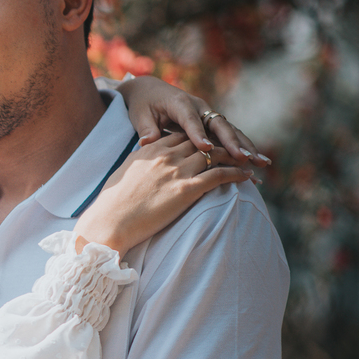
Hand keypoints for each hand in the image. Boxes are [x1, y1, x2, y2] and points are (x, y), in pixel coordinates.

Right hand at [74, 133, 252, 255]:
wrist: (109, 222)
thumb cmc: (112, 204)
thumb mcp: (125, 172)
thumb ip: (140, 161)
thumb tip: (144, 160)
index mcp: (150, 149)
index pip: (182, 136)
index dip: (199, 138)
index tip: (210, 143)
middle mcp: (166, 156)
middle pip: (202, 143)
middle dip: (222, 144)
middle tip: (238, 149)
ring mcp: (177, 171)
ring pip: (216, 155)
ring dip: (235, 157)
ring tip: (249, 161)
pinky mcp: (186, 190)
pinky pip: (220, 176)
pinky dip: (236, 174)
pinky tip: (247, 176)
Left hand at [115, 75, 269, 166]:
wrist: (150, 91)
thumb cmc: (144, 105)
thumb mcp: (140, 115)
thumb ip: (145, 129)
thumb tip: (147, 142)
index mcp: (180, 103)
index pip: (191, 120)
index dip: (198, 134)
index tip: (206, 149)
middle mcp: (199, 107)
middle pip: (219, 125)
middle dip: (233, 142)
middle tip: (245, 158)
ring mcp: (208, 114)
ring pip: (230, 131)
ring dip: (246, 146)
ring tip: (260, 163)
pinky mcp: (212, 123)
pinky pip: (229, 136)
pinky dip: (242, 148)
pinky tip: (256, 162)